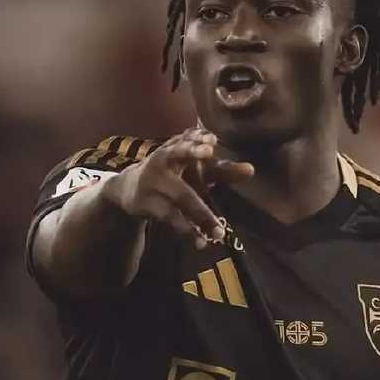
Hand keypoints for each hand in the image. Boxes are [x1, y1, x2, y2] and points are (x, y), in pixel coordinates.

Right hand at [104, 127, 253, 247]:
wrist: (128, 188)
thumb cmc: (174, 175)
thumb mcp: (195, 170)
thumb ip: (223, 170)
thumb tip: (251, 170)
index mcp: (179, 147)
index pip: (190, 139)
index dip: (198, 138)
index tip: (212, 141)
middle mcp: (165, 157)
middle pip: (179, 154)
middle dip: (194, 155)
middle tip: (211, 153)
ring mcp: (154, 180)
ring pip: (181, 195)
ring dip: (201, 214)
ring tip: (219, 233)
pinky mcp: (146, 202)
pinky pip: (169, 216)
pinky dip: (186, 229)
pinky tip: (198, 241)